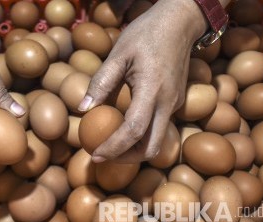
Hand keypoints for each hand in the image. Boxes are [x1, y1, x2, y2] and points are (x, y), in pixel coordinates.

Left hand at [78, 0, 207, 163]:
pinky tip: (123, 128)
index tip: (95, 155)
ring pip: (157, 141)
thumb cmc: (147, 33)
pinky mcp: (175, 102)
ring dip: (135, 150)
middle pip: (152, 148)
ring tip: (111, 145)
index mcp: (152, 90)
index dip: (114, 148)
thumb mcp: (119, 53)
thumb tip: (83, 109)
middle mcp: (168, 103)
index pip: (134, 131)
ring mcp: (174, 104)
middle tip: (104, 155)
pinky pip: (159, 128)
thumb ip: (101, 82)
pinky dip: (141, 137)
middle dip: (127, 158)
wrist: (180, 22)